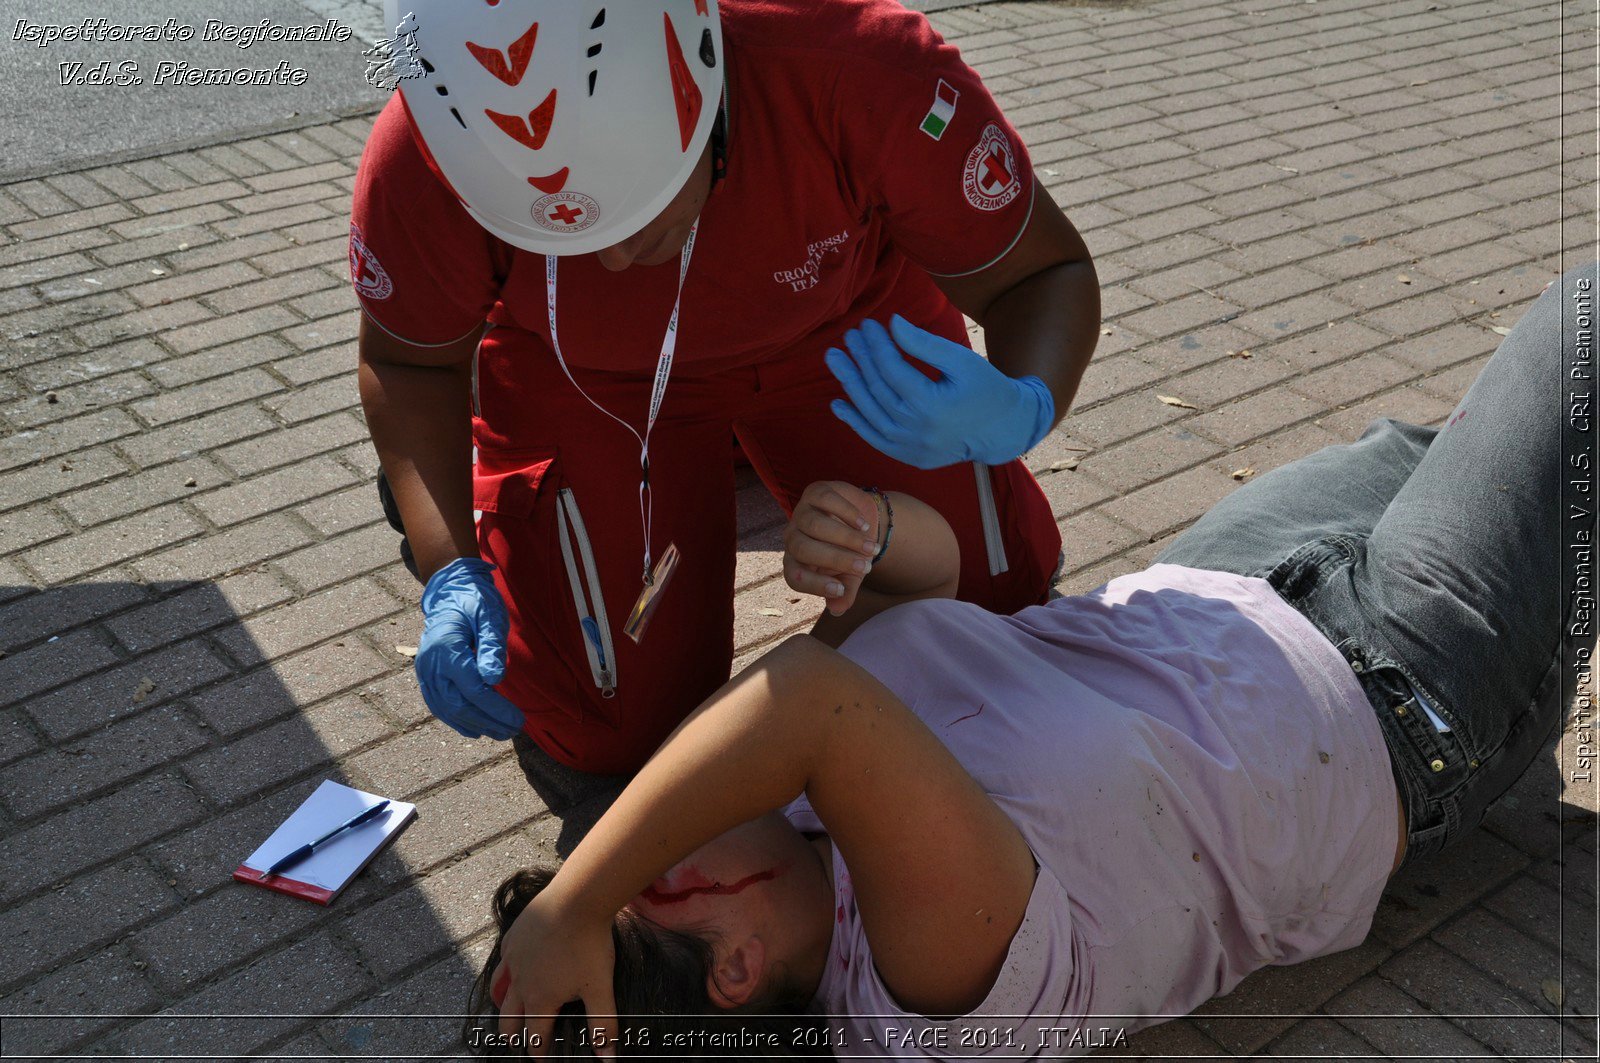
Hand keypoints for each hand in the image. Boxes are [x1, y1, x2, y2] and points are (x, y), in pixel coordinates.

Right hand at [417, 557, 524, 739]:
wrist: (450, 592)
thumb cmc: (475, 601)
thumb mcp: (489, 615)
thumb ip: (491, 645)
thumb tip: (494, 679)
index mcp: (446, 648)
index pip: (472, 689)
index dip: (496, 708)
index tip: (518, 720)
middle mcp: (430, 664)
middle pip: (459, 705)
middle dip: (488, 721)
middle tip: (514, 730)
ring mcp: (425, 671)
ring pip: (447, 709)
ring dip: (475, 725)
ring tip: (501, 734)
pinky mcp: (426, 676)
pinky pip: (438, 704)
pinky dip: (456, 720)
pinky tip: (475, 730)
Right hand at [491, 891, 618, 1058]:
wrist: (576, 899)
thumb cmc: (589, 944)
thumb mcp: (600, 987)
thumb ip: (603, 1025)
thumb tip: (608, 1059)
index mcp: (541, 999)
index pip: (536, 1036)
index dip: (539, 1052)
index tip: (541, 1060)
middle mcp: (520, 982)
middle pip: (509, 1018)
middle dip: (512, 1035)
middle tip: (515, 1044)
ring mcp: (513, 958)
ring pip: (499, 989)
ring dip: (503, 1006)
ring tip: (507, 1014)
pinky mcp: (512, 936)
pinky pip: (502, 961)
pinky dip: (503, 973)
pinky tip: (510, 968)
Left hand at [783, 481, 880, 615]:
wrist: (861, 523)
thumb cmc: (850, 554)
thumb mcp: (849, 578)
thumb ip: (843, 594)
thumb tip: (837, 610)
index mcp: (796, 562)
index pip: (794, 576)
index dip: (814, 584)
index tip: (839, 590)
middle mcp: (793, 537)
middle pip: (804, 548)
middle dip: (836, 559)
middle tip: (865, 567)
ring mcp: (802, 512)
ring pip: (815, 524)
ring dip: (846, 538)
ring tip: (872, 549)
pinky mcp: (815, 492)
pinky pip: (825, 500)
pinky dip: (847, 513)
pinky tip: (864, 525)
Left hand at [825, 315, 1053, 468]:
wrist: (1002, 430)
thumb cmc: (985, 388)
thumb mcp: (960, 360)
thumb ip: (924, 344)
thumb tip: (891, 323)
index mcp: (931, 404)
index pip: (891, 369)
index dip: (877, 344)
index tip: (867, 325)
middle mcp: (916, 429)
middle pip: (877, 389)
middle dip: (860, 358)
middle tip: (849, 335)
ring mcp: (909, 447)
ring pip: (870, 412)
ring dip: (849, 383)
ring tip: (835, 358)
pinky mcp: (909, 457)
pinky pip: (874, 438)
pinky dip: (855, 422)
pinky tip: (838, 403)